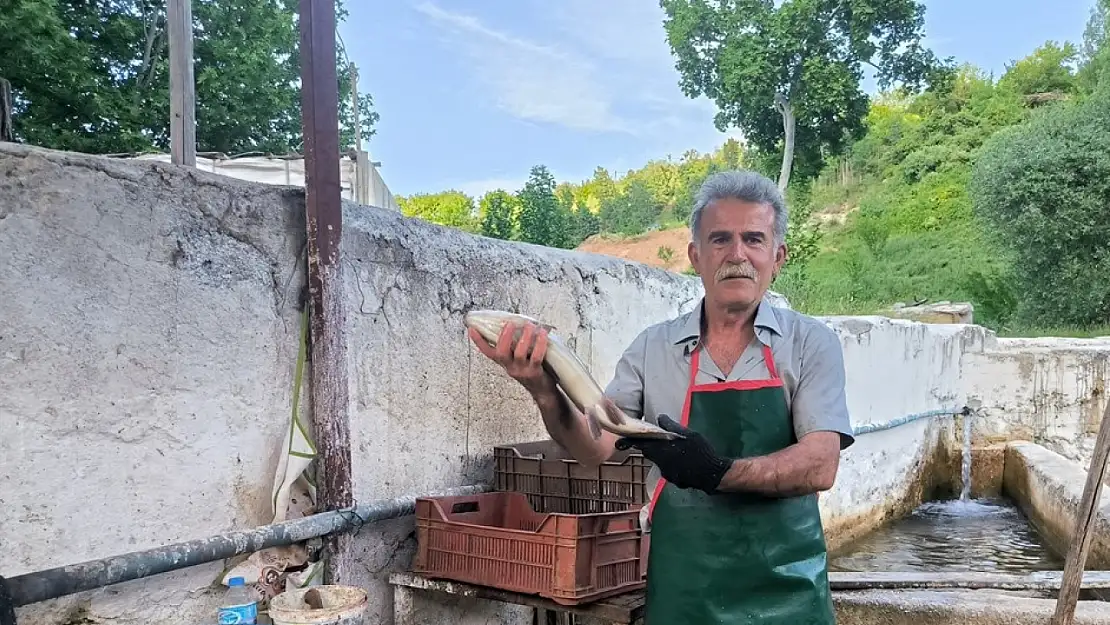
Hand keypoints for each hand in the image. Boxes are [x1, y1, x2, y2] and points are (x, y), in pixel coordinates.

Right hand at [468, 321, 555, 396]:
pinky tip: (542, 334)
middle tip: (510, 324)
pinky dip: (540, 344)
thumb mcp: (518, 358)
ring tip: (530, 325)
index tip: (471, 329)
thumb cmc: (531, 370)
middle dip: (504, 337)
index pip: (487, 352)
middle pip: (501, 353)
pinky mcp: (534, 373)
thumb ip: (515, 345)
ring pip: (519, 354)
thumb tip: (518, 322)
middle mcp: (509, 367)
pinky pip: (536, 357)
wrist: (542, 391)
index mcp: (504, 362)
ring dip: (525, 337)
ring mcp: (521, 371)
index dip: (478, 341)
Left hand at [615, 415, 731, 493]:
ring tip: (681, 451)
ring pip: (660, 462)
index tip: (619, 443)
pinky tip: (687, 462)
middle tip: (660, 441)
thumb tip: (660, 417)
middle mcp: (662, 464)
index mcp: (662, 451)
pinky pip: (670, 470)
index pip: (641, 445)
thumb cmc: (702, 452)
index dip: (629, 443)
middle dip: (652, 447)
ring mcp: (668, 474)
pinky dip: (674, 465)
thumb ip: (672, 427)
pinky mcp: (675, 481)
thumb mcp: (689, 435)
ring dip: (665, 456)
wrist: (714, 475)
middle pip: (650, 453)